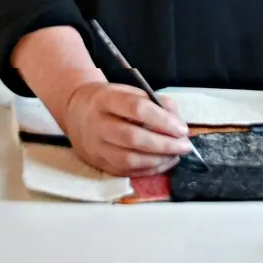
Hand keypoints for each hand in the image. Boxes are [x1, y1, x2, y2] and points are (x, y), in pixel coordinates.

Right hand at [62, 81, 193, 176]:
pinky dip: (148, 170)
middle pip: (133, 137)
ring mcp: (95, 147)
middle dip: (164, 144)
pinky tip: (163, 163)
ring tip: (176, 155)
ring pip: (129, 159)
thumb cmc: (110, 100)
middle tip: (185, 146)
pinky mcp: (98, 164)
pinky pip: (126, 172)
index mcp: (106, 99)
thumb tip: (178, 122)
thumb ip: (155, 102)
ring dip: (158, 160)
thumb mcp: (130, 91)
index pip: (136, 108)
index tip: (182, 128)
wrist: (77, 112)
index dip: (162, 120)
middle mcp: (97, 124)